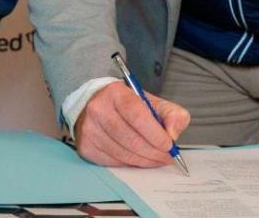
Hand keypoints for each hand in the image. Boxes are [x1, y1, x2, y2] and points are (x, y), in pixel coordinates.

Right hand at [74, 81, 189, 167]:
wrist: (96, 105)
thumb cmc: (126, 105)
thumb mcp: (151, 102)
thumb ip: (171, 114)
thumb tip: (172, 134)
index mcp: (116, 93)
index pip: (137, 116)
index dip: (155, 134)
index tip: (169, 144)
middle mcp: (98, 109)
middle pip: (131, 138)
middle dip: (154, 152)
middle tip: (167, 157)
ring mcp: (90, 129)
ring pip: (123, 153)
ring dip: (144, 160)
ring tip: (156, 159)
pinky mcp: (86, 146)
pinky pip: (113, 162)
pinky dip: (130, 164)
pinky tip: (138, 159)